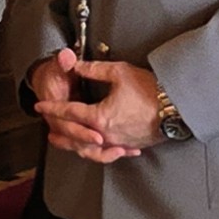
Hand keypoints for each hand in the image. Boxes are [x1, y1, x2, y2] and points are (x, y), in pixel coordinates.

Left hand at [34, 48, 160, 161]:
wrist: (176, 107)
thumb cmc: (150, 90)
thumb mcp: (119, 73)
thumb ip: (94, 70)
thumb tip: (77, 65)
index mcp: (99, 117)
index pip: (69, 112)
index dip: (53, 108)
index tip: (41, 106)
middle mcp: (106, 134)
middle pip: (76, 137)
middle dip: (61, 133)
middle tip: (49, 131)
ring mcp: (119, 143)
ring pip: (91, 149)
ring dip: (77, 146)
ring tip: (69, 144)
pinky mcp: (131, 145)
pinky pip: (110, 152)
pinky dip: (101, 152)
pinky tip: (101, 148)